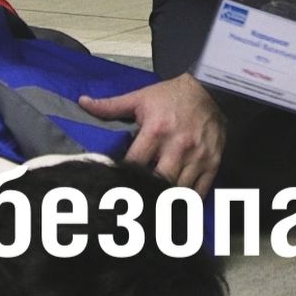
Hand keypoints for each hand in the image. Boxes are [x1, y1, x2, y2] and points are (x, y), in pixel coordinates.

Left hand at [78, 76, 224, 193]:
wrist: (210, 88)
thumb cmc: (172, 95)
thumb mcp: (140, 97)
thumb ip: (111, 106)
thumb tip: (83, 102)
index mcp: (155, 131)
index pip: (134, 164)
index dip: (122, 177)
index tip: (116, 185)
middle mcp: (177, 146)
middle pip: (157, 182)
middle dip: (144, 193)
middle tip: (134, 202)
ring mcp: (197, 157)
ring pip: (178, 191)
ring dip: (164, 201)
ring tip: (152, 207)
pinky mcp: (212, 163)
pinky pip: (199, 192)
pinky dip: (187, 203)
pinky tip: (176, 207)